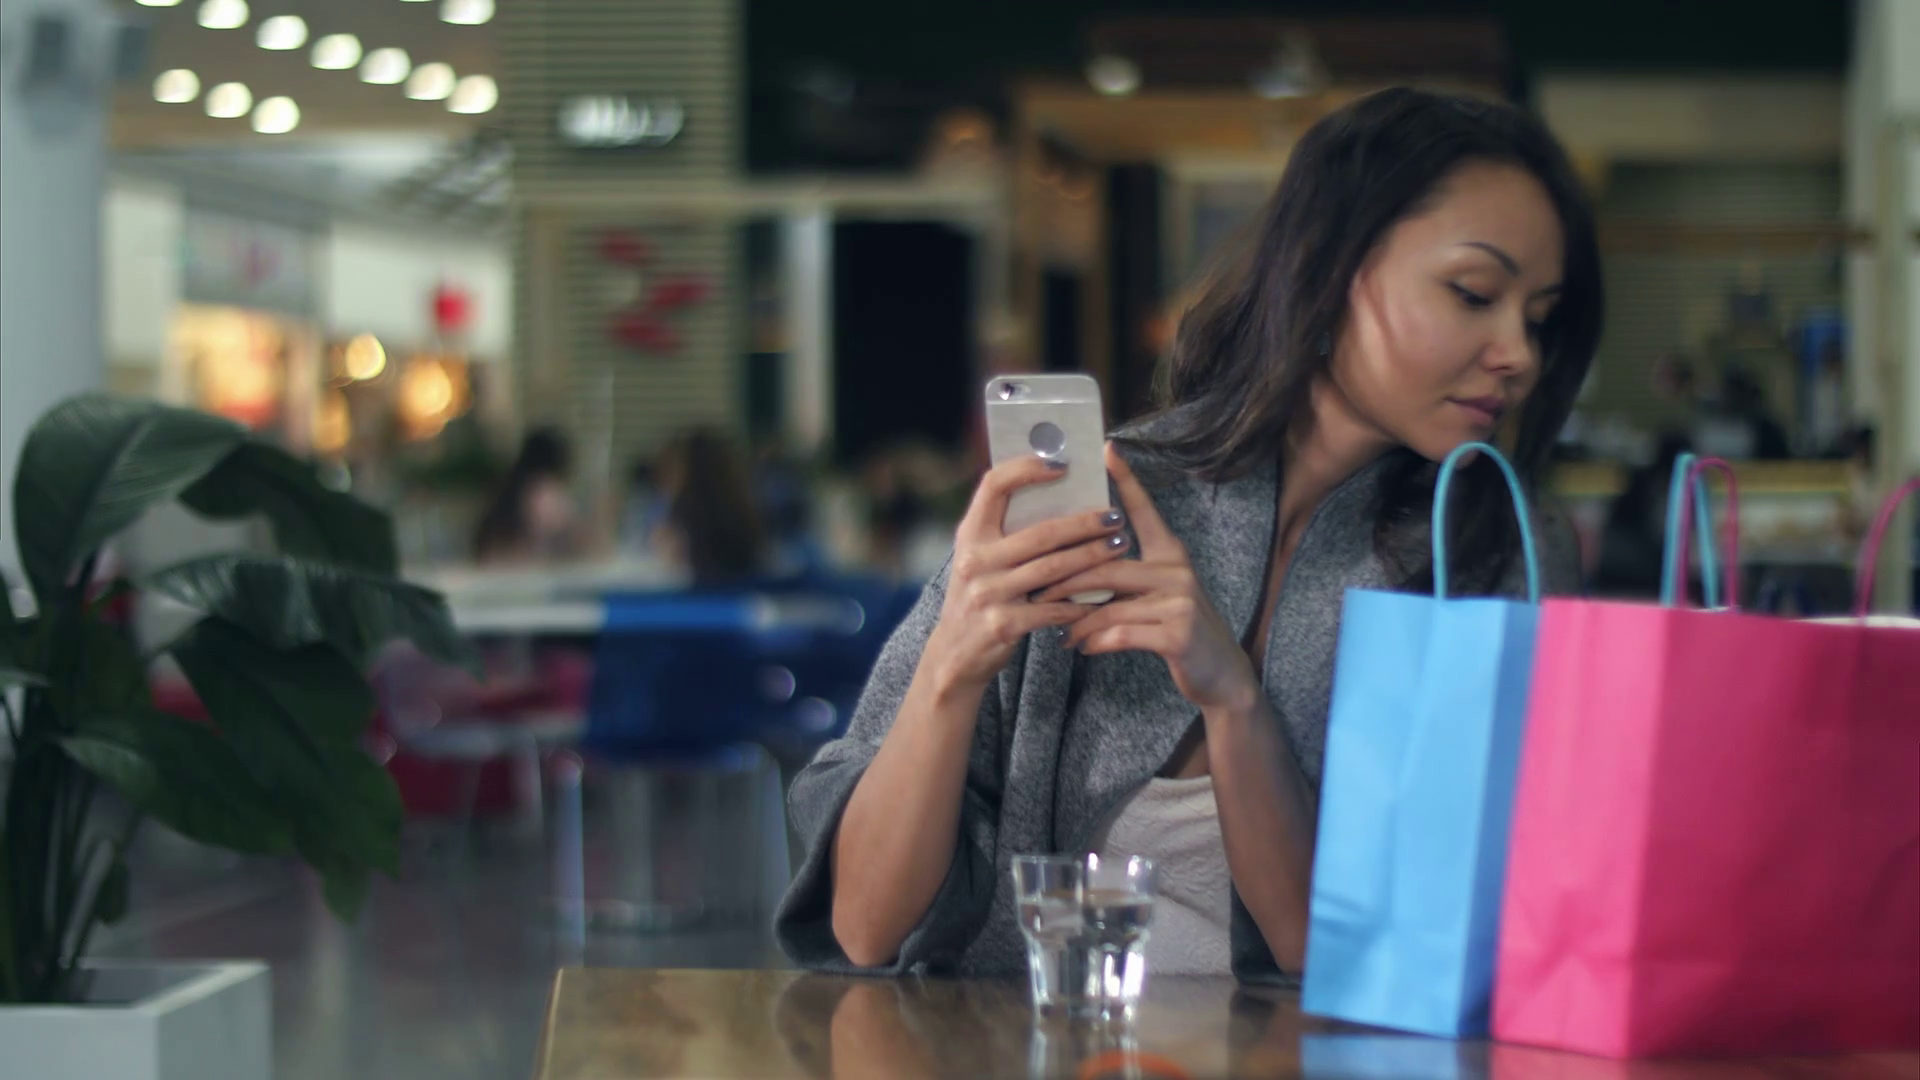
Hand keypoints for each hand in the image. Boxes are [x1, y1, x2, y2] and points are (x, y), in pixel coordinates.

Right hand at [923, 455, 1131, 692]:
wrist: (953, 656)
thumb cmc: (976, 598)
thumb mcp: (977, 560)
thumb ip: (1003, 533)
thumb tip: (1057, 497)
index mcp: (970, 535)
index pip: (994, 485)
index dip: (1028, 468)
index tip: (1063, 465)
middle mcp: (976, 560)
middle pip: (1041, 532)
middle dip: (1085, 523)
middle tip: (1116, 516)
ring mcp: (988, 593)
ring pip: (1054, 569)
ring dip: (1093, 556)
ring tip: (1121, 545)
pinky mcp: (1003, 624)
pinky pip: (1054, 610)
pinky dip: (1082, 603)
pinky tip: (1105, 596)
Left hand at [1037, 444, 1258, 711]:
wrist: (1220, 672)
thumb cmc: (1177, 628)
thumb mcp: (1157, 594)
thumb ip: (1126, 577)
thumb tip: (1074, 567)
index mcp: (1170, 553)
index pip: (1144, 510)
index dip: (1127, 479)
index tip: (1106, 450)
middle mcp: (1177, 570)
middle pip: (1106, 564)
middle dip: (1064, 580)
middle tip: (1036, 591)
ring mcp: (1180, 602)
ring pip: (1109, 604)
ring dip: (1076, 620)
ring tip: (1058, 631)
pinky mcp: (1178, 635)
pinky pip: (1121, 633)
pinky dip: (1095, 642)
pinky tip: (1082, 648)